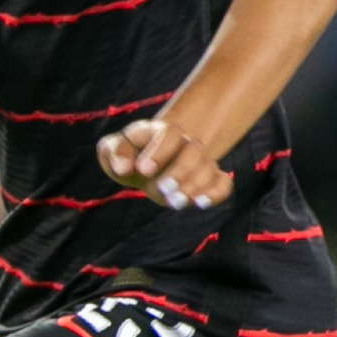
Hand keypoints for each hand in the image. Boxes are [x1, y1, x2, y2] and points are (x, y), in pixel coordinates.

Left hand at [97, 117, 234, 211]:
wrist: (147, 165)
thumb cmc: (129, 156)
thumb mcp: (113, 149)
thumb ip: (113, 152)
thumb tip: (122, 167)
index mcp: (162, 133)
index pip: (170, 134)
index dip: (159, 151)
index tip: (142, 170)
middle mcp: (185, 145)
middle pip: (194, 150)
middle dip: (180, 171)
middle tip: (162, 189)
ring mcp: (200, 162)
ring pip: (209, 168)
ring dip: (194, 186)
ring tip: (175, 201)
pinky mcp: (210, 180)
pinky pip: (223, 184)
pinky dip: (216, 194)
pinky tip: (200, 203)